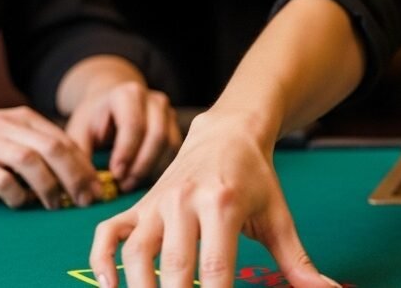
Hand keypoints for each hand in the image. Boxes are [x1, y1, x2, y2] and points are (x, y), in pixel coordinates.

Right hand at [0, 107, 100, 208]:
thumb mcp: (6, 132)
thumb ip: (35, 144)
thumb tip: (74, 172)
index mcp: (23, 118)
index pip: (65, 140)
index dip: (85, 166)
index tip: (97, 188)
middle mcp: (7, 126)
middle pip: (55, 149)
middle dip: (77, 177)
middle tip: (86, 201)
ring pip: (32, 161)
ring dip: (51, 186)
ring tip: (57, 205)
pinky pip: (1, 179)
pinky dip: (17, 194)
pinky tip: (21, 203)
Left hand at [65, 82, 180, 191]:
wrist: (111, 104)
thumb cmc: (93, 119)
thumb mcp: (79, 131)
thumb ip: (80, 155)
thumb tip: (86, 187)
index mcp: (127, 95)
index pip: (133, 125)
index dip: (126, 152)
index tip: (115, 174)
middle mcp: (154, 100)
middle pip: (157, 135)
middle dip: (141, 165)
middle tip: (124, 185)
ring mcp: (168, 113)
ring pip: (169, 145)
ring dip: (152, 168)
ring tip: (130, 184)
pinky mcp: (175, 128)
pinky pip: (174, 151)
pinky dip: (160, 168)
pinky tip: (141, 179)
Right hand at [90, 112, 337, 287]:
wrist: (226, 133)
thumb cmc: (256, 180)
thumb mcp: (279, 217)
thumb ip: (298, 262)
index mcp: (223, 205)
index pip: (215, 267)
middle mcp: (184, 202)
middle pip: (175, 266)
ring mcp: (155, 204)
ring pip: (136, 254)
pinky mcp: (136, 206)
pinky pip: (106, 235)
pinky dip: (102, 263)